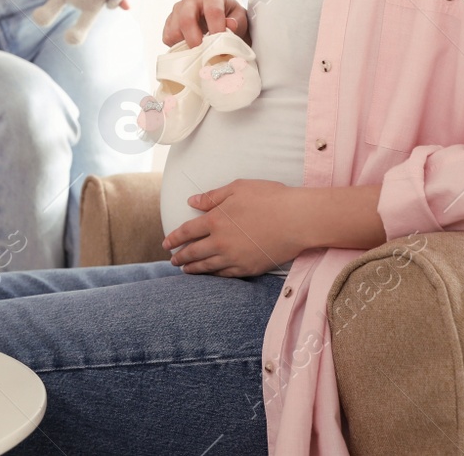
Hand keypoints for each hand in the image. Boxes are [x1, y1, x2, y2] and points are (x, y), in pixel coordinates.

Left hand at [162, 179, 303, 276]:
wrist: (297, 219)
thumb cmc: (269, 198)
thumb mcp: (237, 188)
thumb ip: (212, 196)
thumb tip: (191, 201)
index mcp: (216, 220)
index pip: (187, 232)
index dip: (174, 238)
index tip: (166, 243)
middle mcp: (221, 242)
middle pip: (193, 252)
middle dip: (180, 257)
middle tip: (172, 260)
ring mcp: (234, 258)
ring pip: (207, 267)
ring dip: (193, 269)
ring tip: (185, 270)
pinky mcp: (249, 268)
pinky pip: (225, 275)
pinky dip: (213, 276)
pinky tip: (209, 275)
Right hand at [163, 0, 248, 47]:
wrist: (219, 20)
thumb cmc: (230, 18)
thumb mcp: (239, 18)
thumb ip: (237, 22)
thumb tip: (230, 25)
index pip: (212, 11)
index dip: (217, 30)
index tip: (222, 47)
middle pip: (186, 19)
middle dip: (195, 40)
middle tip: (204, 54)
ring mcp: (178, 8)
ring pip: (174, 30)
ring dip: (186, 45)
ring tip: (199, 51)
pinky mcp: (169, 21)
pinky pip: (168, 37)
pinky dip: (178, 47)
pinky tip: (191, 47)